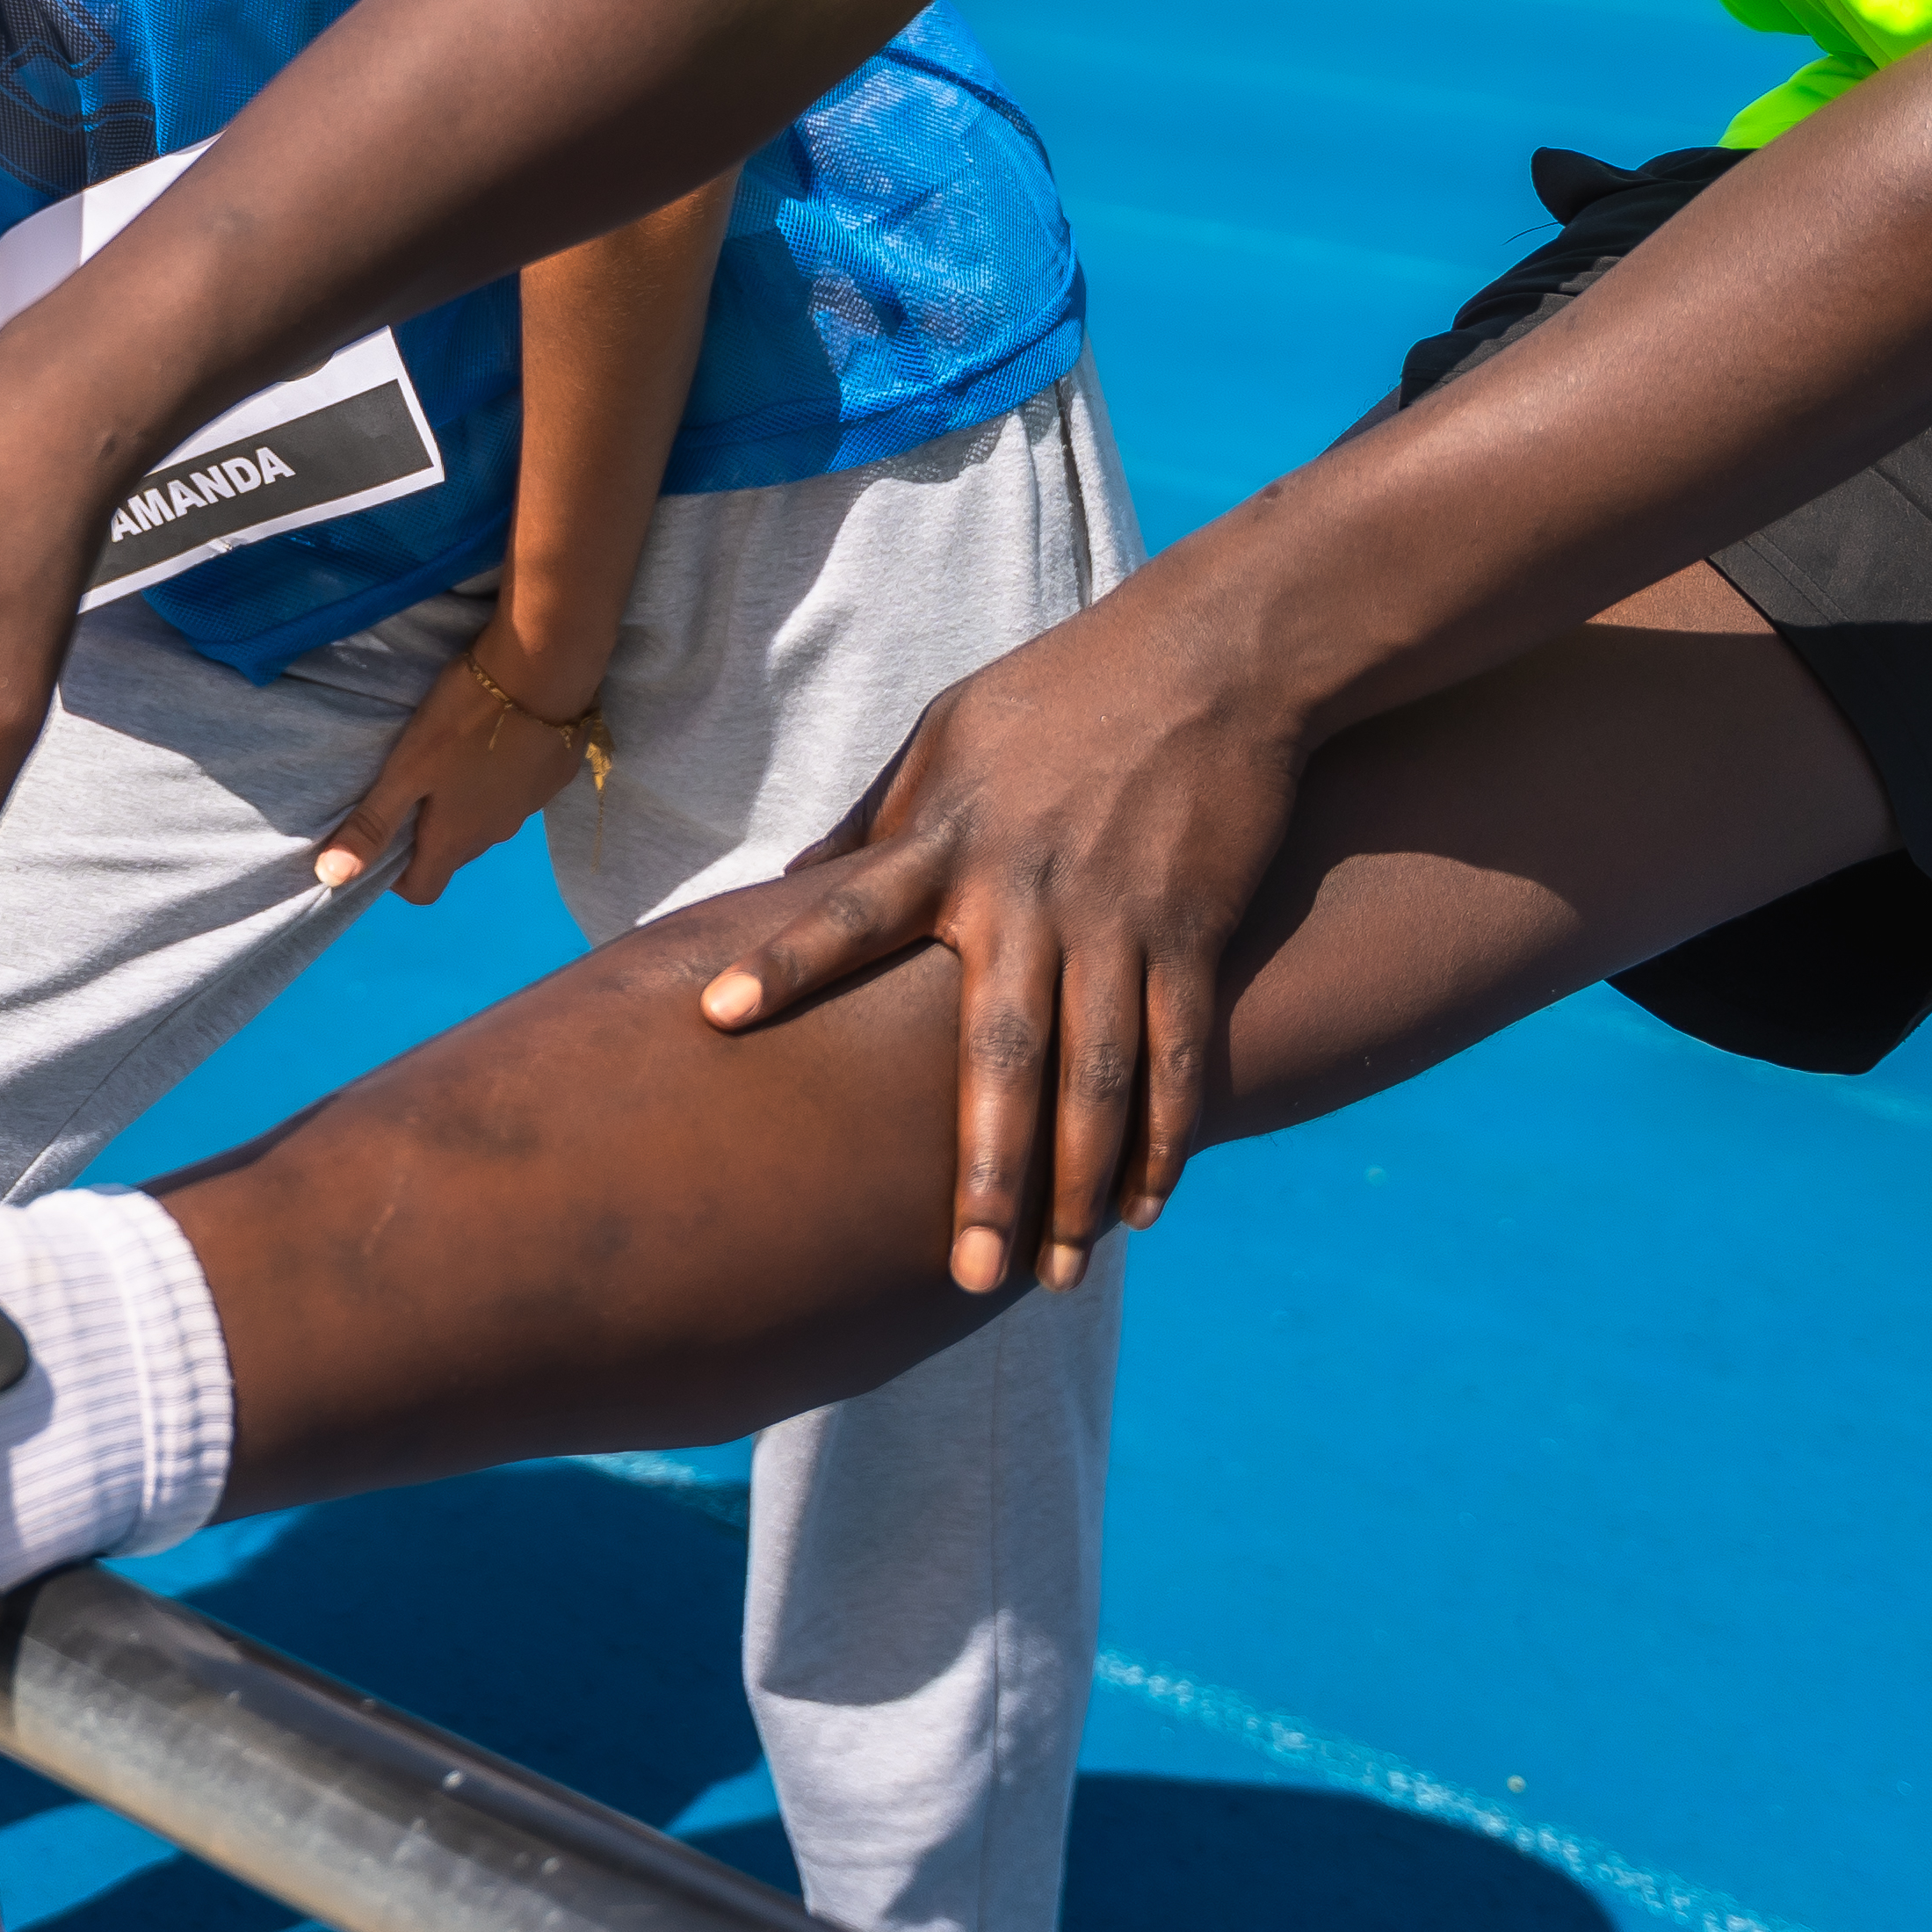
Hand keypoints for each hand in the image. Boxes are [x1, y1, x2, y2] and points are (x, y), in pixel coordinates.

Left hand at [311, 605, 593, 903]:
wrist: (544, 671)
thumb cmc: (465, 720)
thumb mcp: (407, 768)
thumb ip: (372, 823)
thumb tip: (332, 878)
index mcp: (457, 838)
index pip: (424, 890)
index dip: (396, 876)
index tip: (382, 837)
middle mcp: (496, 834)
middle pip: (453, 853)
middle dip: (427, 833)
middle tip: (408, 786)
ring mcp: (531, 807)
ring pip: (487, 821)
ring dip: (465, 804)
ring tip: (449, 757)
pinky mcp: (553, 778)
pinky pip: (518, 794)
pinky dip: (500, 779)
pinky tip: (493, 741)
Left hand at [696, 616, 1301, 1299]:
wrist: (1215, 655)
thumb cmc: (1063, 692)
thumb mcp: (947, 734)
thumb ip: (872, 820)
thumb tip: (786, 880)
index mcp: (946, 841)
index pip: (847, 911)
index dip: (784, 961)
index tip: (716, 1016)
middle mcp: (1024, 893)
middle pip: (997, 1054)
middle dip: (982, 1173)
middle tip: (963, 1275)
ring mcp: (1114, 919)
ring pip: (1094, 1081)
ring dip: (1073, 1188)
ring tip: (1051, 1276)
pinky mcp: (1190, 933)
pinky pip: (1175, 1056)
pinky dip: (1160, 1138)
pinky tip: (1139, 1208)